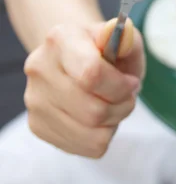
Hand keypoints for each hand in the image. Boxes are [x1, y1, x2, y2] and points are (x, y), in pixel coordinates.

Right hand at [24, 18, 144, 157]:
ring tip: (114, 105)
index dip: (119, 86)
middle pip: (93, 109)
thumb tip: (121, 36)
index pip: (91, 74)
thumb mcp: (121, 37)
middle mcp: (40, 68)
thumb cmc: (104, 48)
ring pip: (90, 132)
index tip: (132, 82)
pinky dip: (101, 136)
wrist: (75, 58)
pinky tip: (99, 118)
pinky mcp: (37, 126)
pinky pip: (84, 147)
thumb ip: (125, 37)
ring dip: (113, 122)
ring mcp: (35, 100)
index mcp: (60, 38)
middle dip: (121, 106)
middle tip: (128, 96)